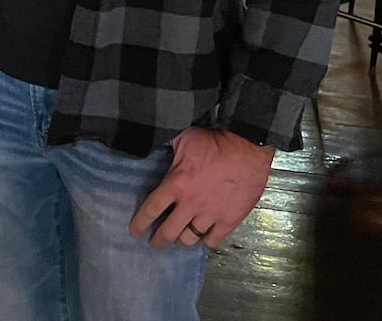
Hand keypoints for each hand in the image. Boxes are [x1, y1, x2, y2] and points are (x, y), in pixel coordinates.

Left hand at [128, 126, 273, 249]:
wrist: (247, 149)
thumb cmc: (215, 142)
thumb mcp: (184, 138)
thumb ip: (166, 144)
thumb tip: (151, 142)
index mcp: (176, 184)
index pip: (151, 210)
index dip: (140, 223)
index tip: (134, 231)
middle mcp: (191, 204)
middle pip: (168, 232)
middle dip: (158, 240)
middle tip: (155, 243)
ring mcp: (210, 215)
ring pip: (189, 239)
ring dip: (181, 241)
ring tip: (178, 239)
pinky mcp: (229, 220)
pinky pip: (212, 240)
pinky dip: (204, 241)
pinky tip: (201, 237)